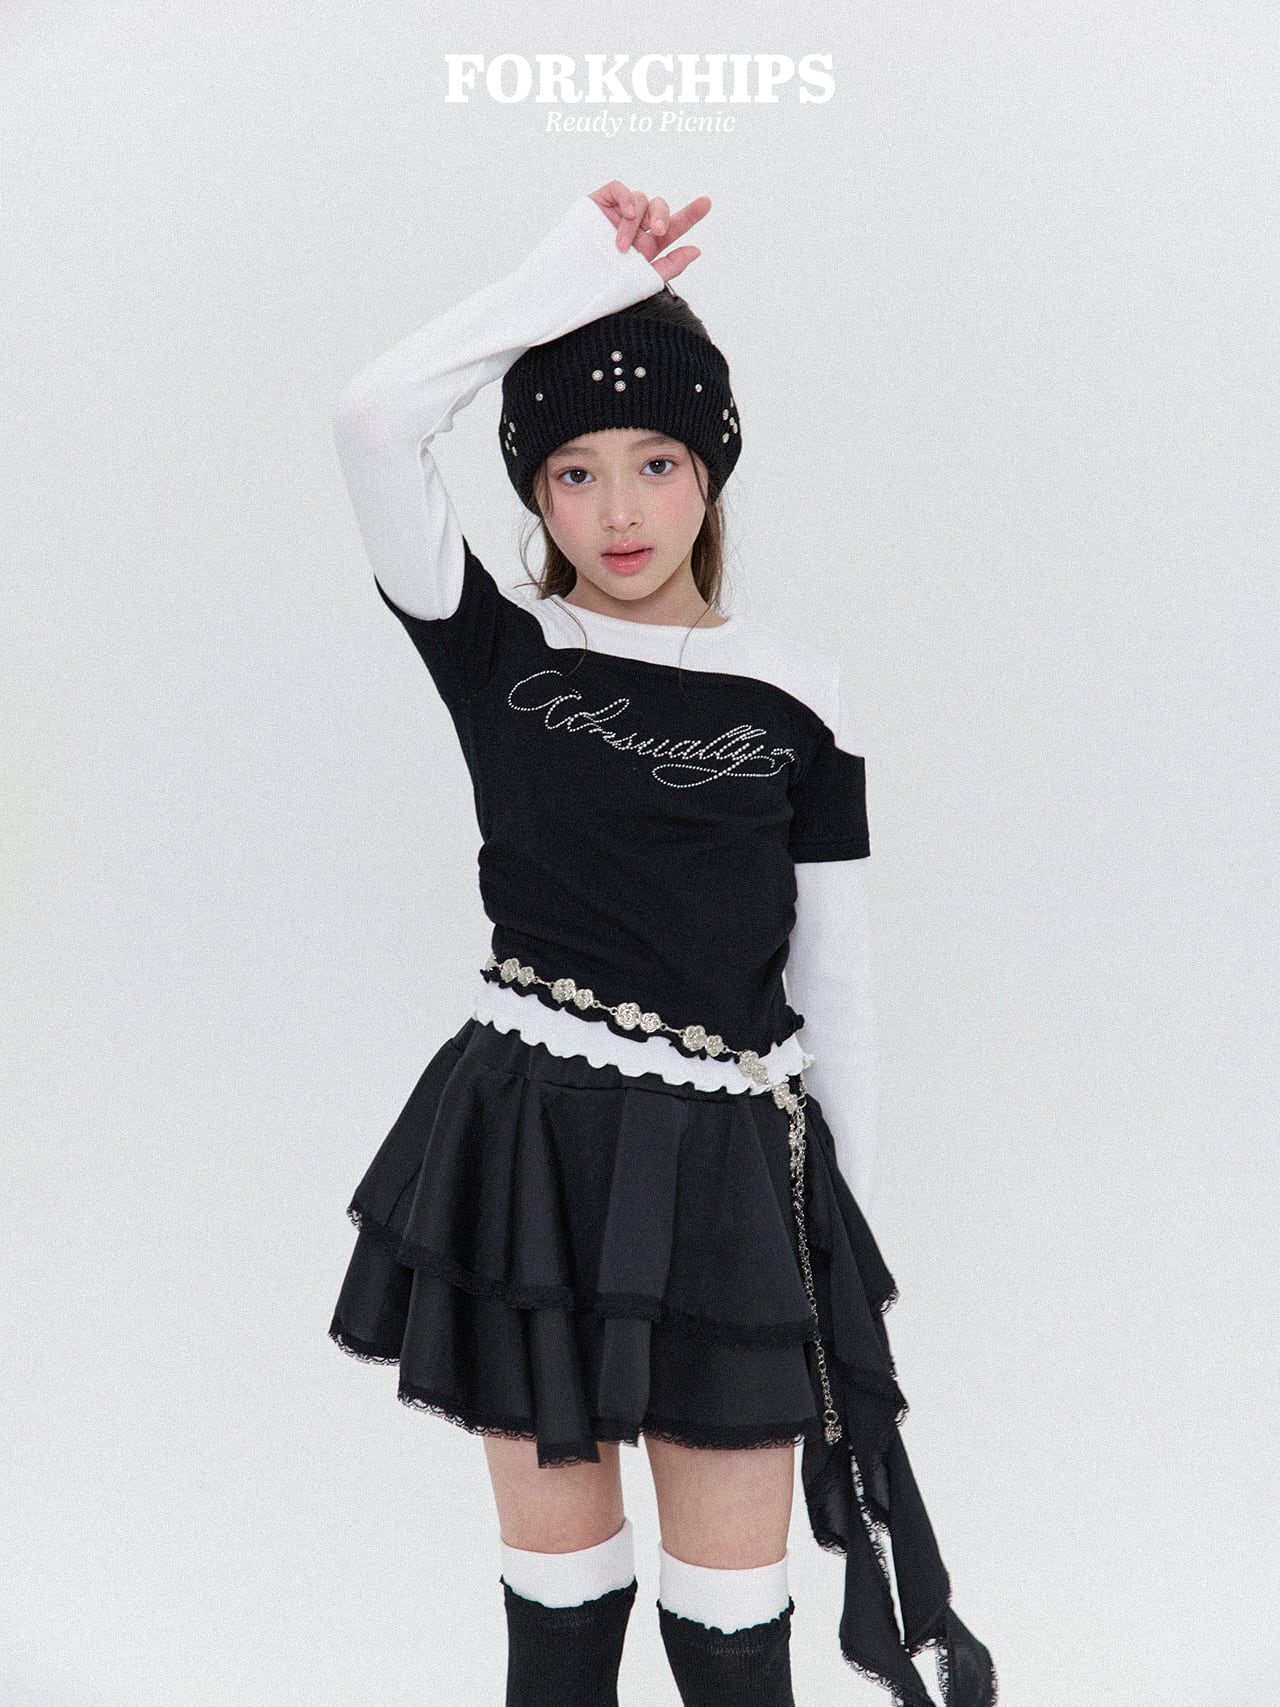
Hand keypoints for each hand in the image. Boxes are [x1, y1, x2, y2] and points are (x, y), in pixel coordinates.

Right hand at [588, 180, 710, 282]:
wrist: (572, 286)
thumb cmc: (604, 287)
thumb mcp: (643, 280)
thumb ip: (671, 266)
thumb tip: (696, 250)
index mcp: (649, 244)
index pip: (674, 225)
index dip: (690, 214)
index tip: (706, 203)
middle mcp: (636, 226)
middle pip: (659, 207)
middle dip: (662, 216)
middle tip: (657, 232)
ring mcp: (618, 213)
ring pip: (640, 201)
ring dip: (634, 223)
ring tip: (621, 246)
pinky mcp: (600, 203)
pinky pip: (619, 189)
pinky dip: (626, 198)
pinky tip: (627, 213)